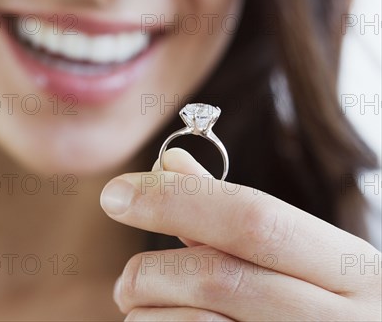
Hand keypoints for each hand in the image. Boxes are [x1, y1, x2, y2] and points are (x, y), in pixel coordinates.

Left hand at [100, 148, 380, 320]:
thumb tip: (169, 161)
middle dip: (153, 270)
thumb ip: (228, 209)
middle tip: (125, 279)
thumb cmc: (328, 306)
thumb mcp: (304, 256)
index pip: (252, 219)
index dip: (177, 200)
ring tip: (144, 312)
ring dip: (151, 315)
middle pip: (220, 278)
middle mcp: (341, 320)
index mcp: (351, 269)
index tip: (116, 193)